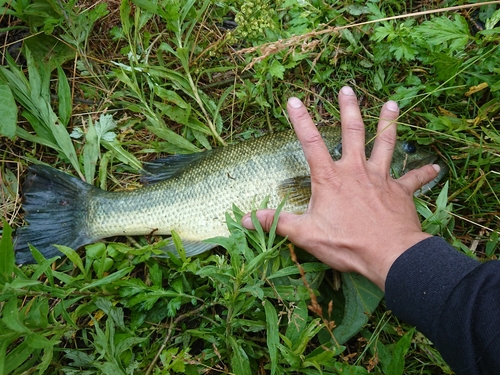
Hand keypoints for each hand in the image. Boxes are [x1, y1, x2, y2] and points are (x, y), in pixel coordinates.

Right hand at [241, 86, 439, 289]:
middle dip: (349, 109)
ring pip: (385, 144)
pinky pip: (413, 178)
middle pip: (352, 132)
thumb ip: (277, 223)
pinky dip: (424, 172)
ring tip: (392, 104)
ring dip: (388, 123)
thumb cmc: (346, 243)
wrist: (389, 255)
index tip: (294, 100)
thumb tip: (246, 219)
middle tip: (347, 88)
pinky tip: (436, 166)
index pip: (311, 143)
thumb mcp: (305, 234)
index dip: (301, 120)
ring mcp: (380, 178)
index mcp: (330, 178)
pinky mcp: (400, 192)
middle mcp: (356, 171)